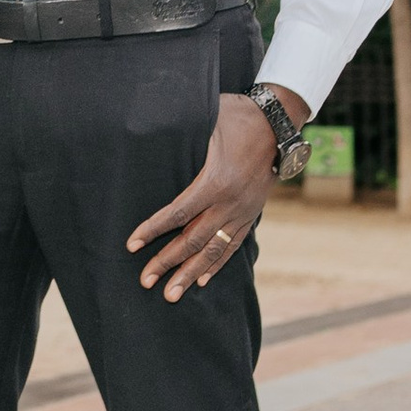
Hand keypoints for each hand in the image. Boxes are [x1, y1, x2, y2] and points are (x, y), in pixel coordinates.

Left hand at [126, 93, 286, 302]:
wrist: (278, 125)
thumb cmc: (237, 117)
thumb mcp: (208, 119)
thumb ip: (181, 131)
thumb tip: (146, 121)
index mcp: (215, 182)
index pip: (178, 213)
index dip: (153, 230)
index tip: (132, 245)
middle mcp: (229, 203)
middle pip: (194, 240)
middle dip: (167, 262)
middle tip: (145, 281)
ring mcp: (242, 212)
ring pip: (214, 250)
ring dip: (191, 273)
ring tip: (171, 294)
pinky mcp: (251, 215)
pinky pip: (232, 245)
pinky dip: (217, 264)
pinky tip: (202, 280)